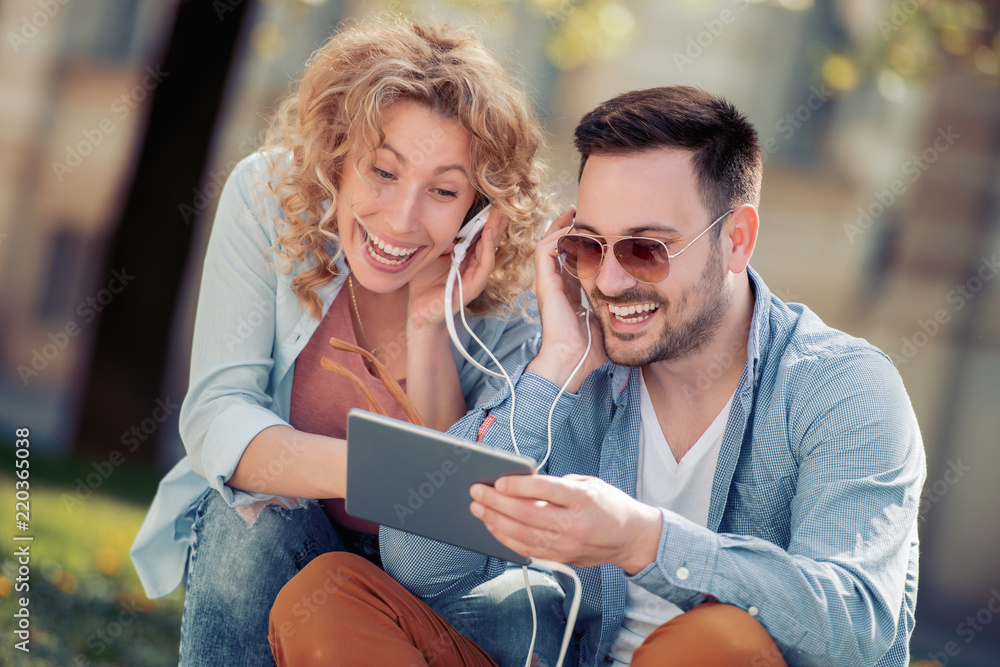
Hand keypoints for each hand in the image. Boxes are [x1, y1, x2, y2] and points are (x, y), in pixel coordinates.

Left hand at [406, 207, 505, 331]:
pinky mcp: (474, 286)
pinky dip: (487, 249)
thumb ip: (442, 235)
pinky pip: (485, 265)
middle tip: (506, 196)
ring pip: (491, 247)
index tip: (492, 192)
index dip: (486, 212)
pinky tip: (488, 233)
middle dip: (498, 216)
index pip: (480, 228)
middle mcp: (475, 261)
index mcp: (466, 251)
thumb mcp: (431, 250)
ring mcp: (477, 274)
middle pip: (490, 235)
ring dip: (496, 228)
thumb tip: (449, 217)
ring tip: (501, 210)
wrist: (420, 311)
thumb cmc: (425, 281)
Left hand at [469, 473, 661, 574]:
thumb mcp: (589, 484)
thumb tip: (521, 484)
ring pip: (522, 534)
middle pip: (527, 513)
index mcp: (583, 499)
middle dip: (497, 502)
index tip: (498, 480)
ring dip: (495, 521)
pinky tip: (493, 528)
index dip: (519, 485)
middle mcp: (574, 524)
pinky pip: (527, 550)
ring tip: (478, 509)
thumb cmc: (610, 505)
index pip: (545, 490)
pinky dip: (507, 539)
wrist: (632, 538)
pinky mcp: (561, 558)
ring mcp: (567, 544)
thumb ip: (557, 485)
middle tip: (477, 491)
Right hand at [526, 206, 606, 390]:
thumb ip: (614, 308)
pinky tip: (573, 232)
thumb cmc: (589, 349)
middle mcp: (557, 285)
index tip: (596, 229)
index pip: (572, 260)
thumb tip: (639, 305)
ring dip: (562, 228)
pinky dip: (557, 237)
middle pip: (558, 248)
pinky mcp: (545, 283)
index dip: (582, 244)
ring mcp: (548, 283)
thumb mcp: (606, 321)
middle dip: (568, 228)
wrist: (572, 360)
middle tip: (580, 212)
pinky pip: (545, 250)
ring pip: (549, 244)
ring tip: (575, 214)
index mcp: (569, 294)